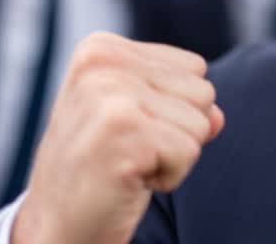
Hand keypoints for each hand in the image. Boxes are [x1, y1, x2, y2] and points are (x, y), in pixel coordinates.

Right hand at [11, 33, 223, 243]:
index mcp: (101, 48)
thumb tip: (216, 117)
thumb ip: (184, 102)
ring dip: (171, 155)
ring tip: (127, 164)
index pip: (194, 68)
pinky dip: (168, 176)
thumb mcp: (141, 119)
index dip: (172, 109)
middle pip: (203, 92)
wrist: (58, 227)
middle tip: (128, 151)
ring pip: (200, 123)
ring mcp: (109, 94)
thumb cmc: (101, 170)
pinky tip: (128, 180)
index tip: (128, 131)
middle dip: (176, 131)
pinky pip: (189, 151)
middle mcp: (101, 63)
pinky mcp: (122, 130)